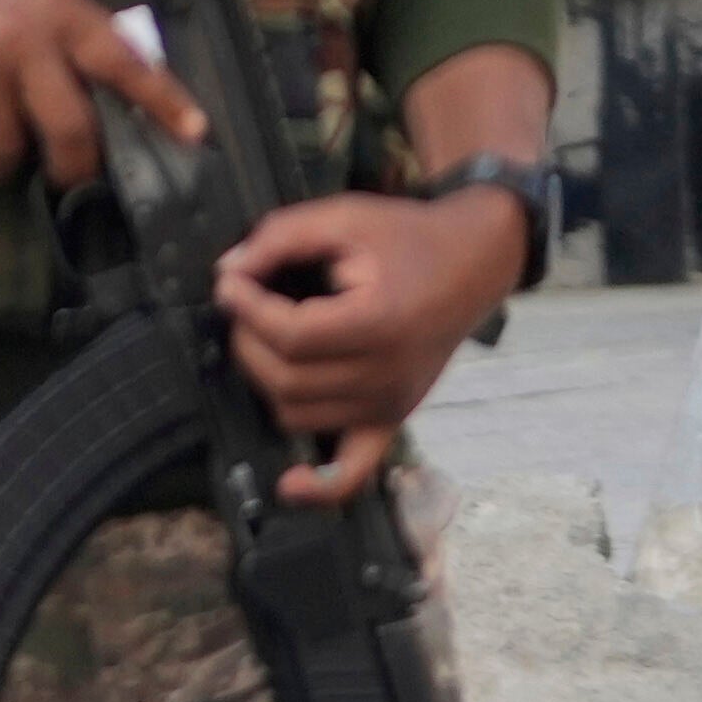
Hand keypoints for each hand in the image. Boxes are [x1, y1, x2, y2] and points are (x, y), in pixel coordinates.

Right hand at [0, 0, 197, 191]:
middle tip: (66, 176)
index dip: (164, 102)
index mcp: (57, 7)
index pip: (125, 62)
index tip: (195, 133)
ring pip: (8, 148)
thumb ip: (60, 27)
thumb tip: (99, 82)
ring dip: (1, 161)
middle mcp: (26, 37)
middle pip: (73, 130)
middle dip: (73, 167)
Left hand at [214, 183, 532, 502]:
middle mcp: (388, 374)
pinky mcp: (392, 418)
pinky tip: (287, 484)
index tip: (230, 283)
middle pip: (284, 378)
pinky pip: (352, 470)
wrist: (472, 262)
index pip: (289, 335)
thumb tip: (228, 271)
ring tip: (265, 340)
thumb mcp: (343, 217)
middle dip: (247, 339)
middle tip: (244, 305)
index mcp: (380, 323)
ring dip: (264, 380)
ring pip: (296, 414)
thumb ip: (280, 237)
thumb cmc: (407, 238)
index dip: (245, 308)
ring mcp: (392, 403)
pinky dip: (318, 484)